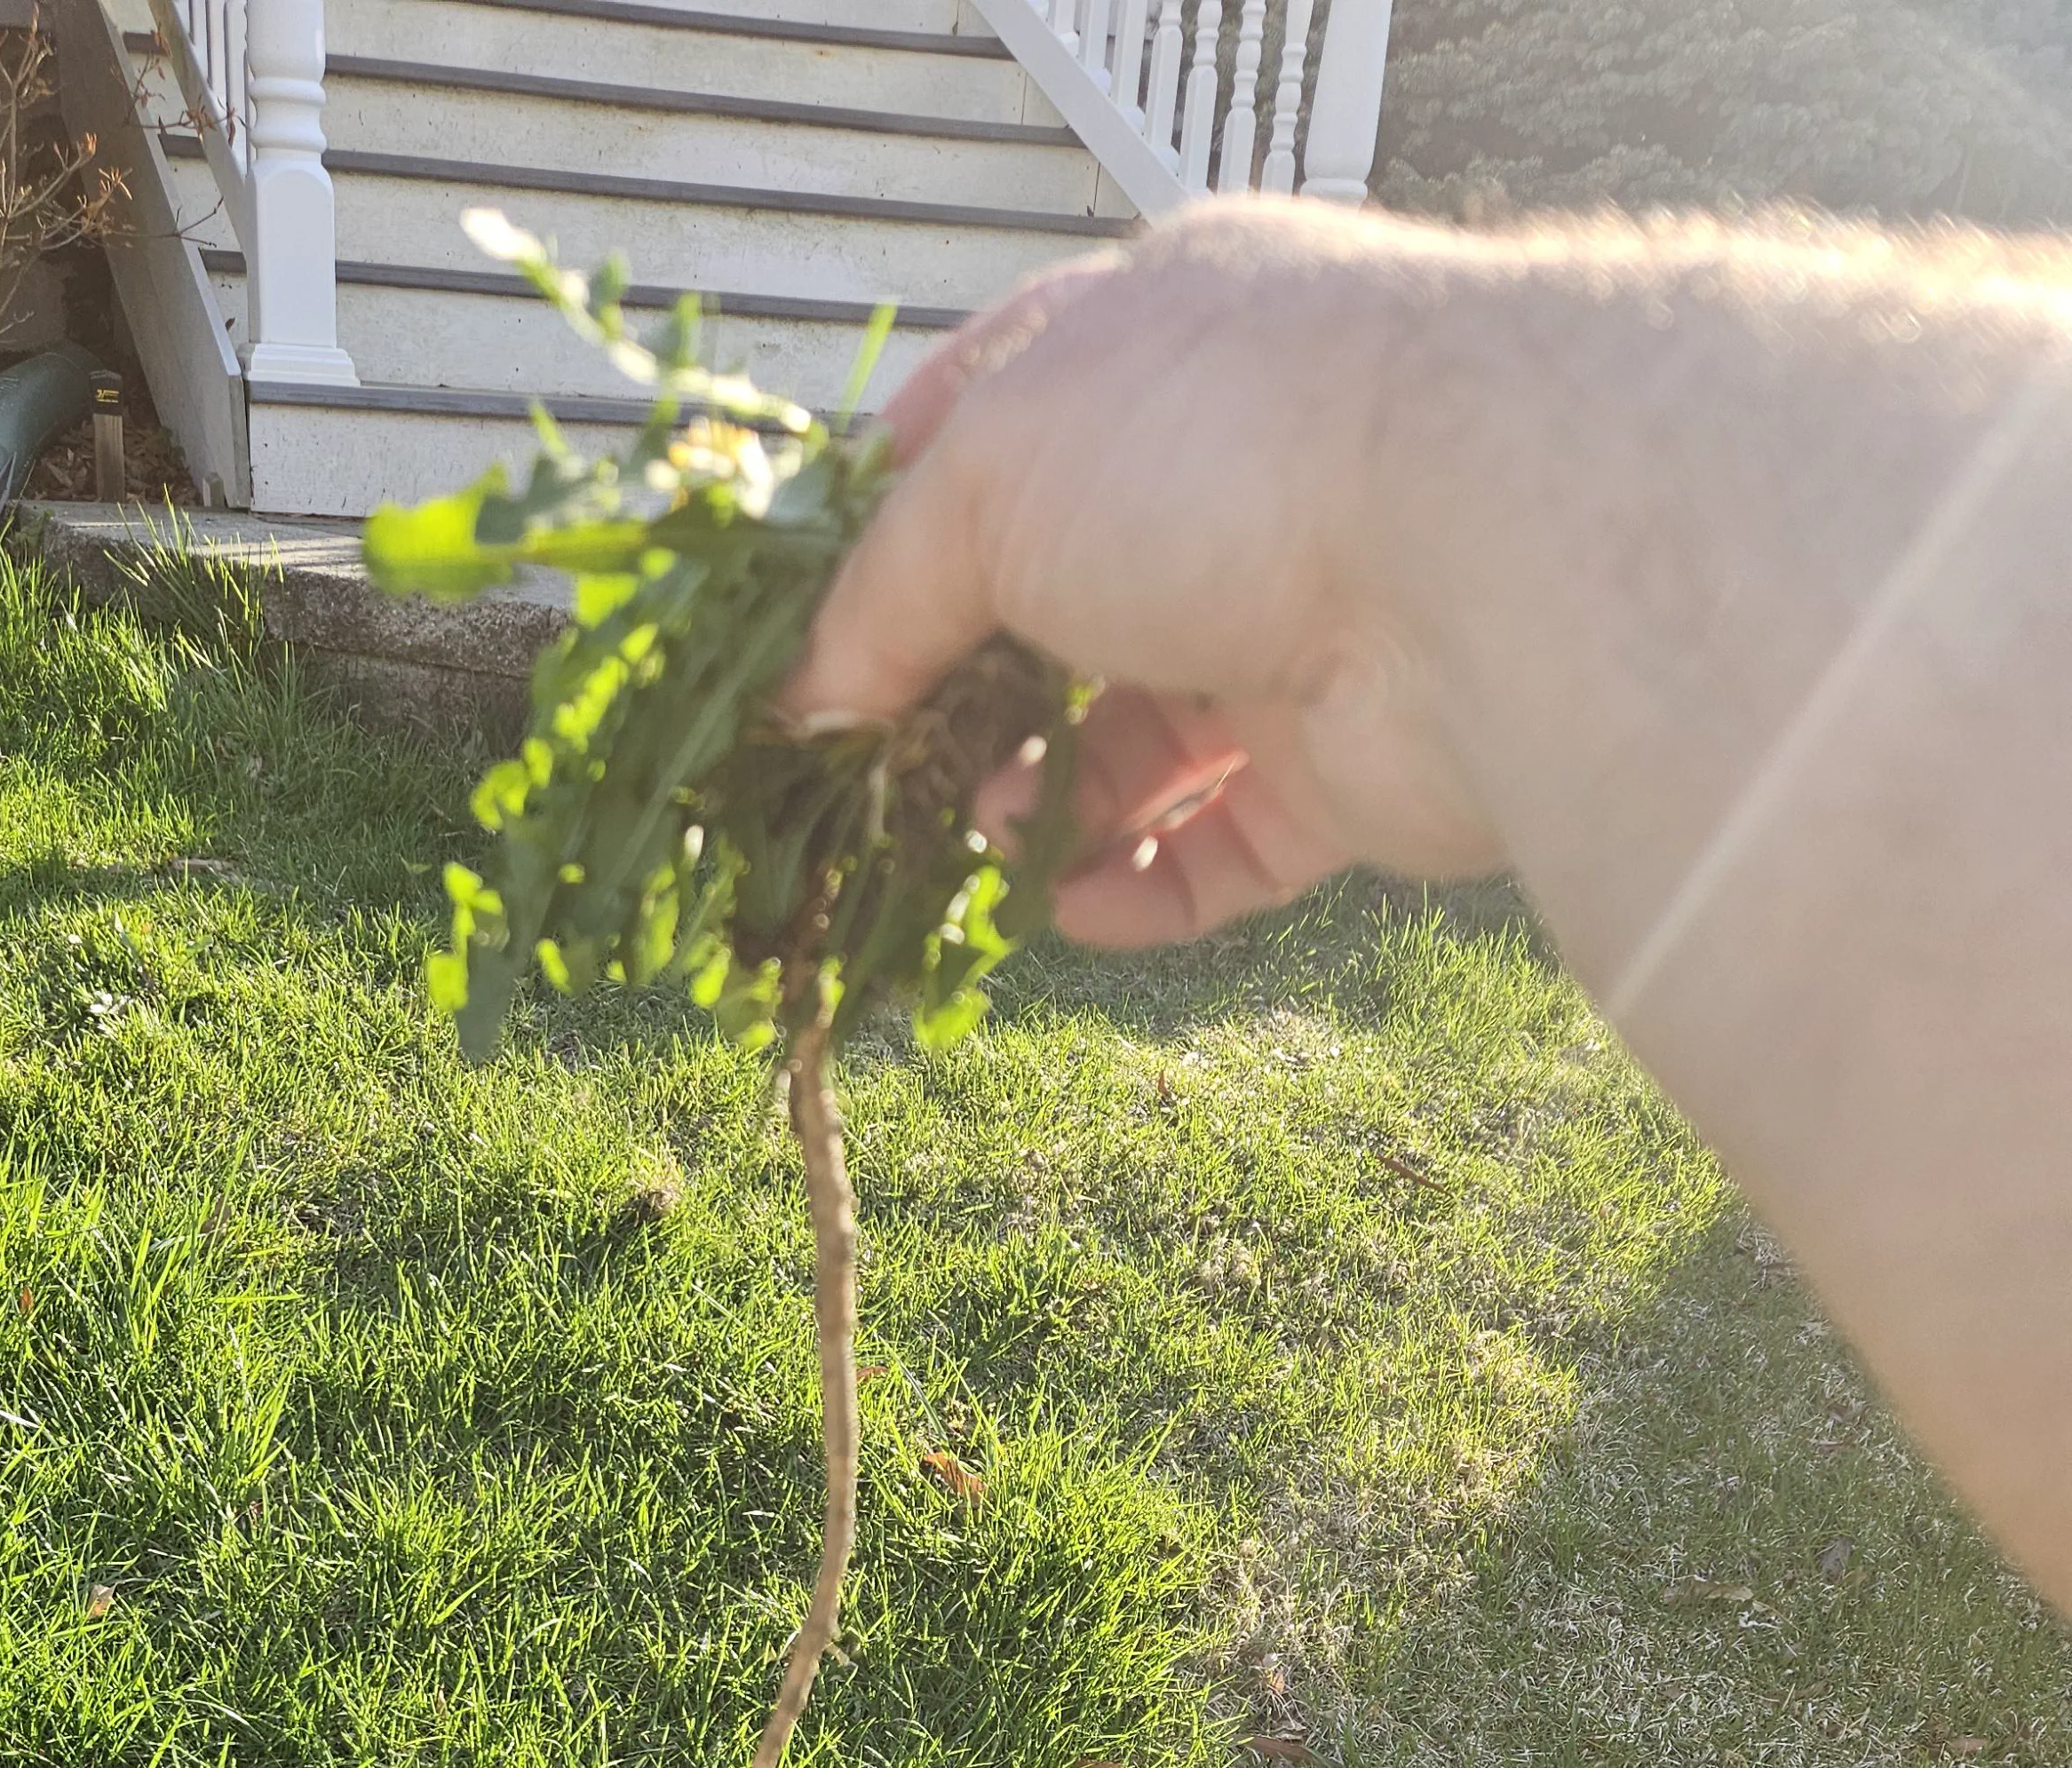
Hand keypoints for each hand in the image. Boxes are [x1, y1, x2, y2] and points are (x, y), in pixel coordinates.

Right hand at [784, 204, 1503, 943]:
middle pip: (1060, 607)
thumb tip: (809, 703)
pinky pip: (1222, 850)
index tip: (825, 630)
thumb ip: (883, 594)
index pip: (999, 427)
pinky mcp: (1349, 764)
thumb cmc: (1224, 450)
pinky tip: (1068, 906)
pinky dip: (1139, 888)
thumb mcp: (986, 484)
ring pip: (1137, 744)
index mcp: (1153, 346)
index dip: (900, 527)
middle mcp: (1232, 478)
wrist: (1472, 551)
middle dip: (964, 697)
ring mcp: (1297, 622)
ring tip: (983, 837)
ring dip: (1042, 804)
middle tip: (884, 772)